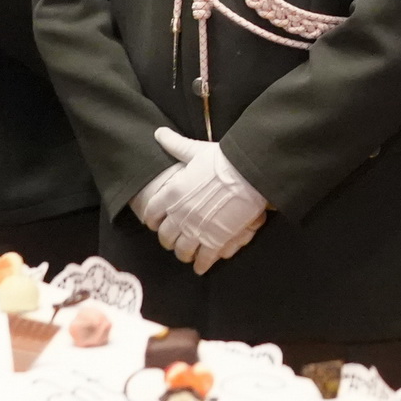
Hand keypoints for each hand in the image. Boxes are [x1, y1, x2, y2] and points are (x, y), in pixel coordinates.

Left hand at [145, 127, 268, 272]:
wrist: (248, 174)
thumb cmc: (222, 160)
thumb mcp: (195, 150)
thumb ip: (175, 145)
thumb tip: (158, 133)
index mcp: (172, 194)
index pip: (152, 213)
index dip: (152, 220)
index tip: (155, 223)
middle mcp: (180, 216)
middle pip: (166, 236)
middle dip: (167, 240)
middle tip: (171, 240)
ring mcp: (197, 230)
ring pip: (182, 251)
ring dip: (183, 253)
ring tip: (186, 254)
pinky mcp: (215, 241)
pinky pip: (203, 259)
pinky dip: (201, 265)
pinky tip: (200, 267)